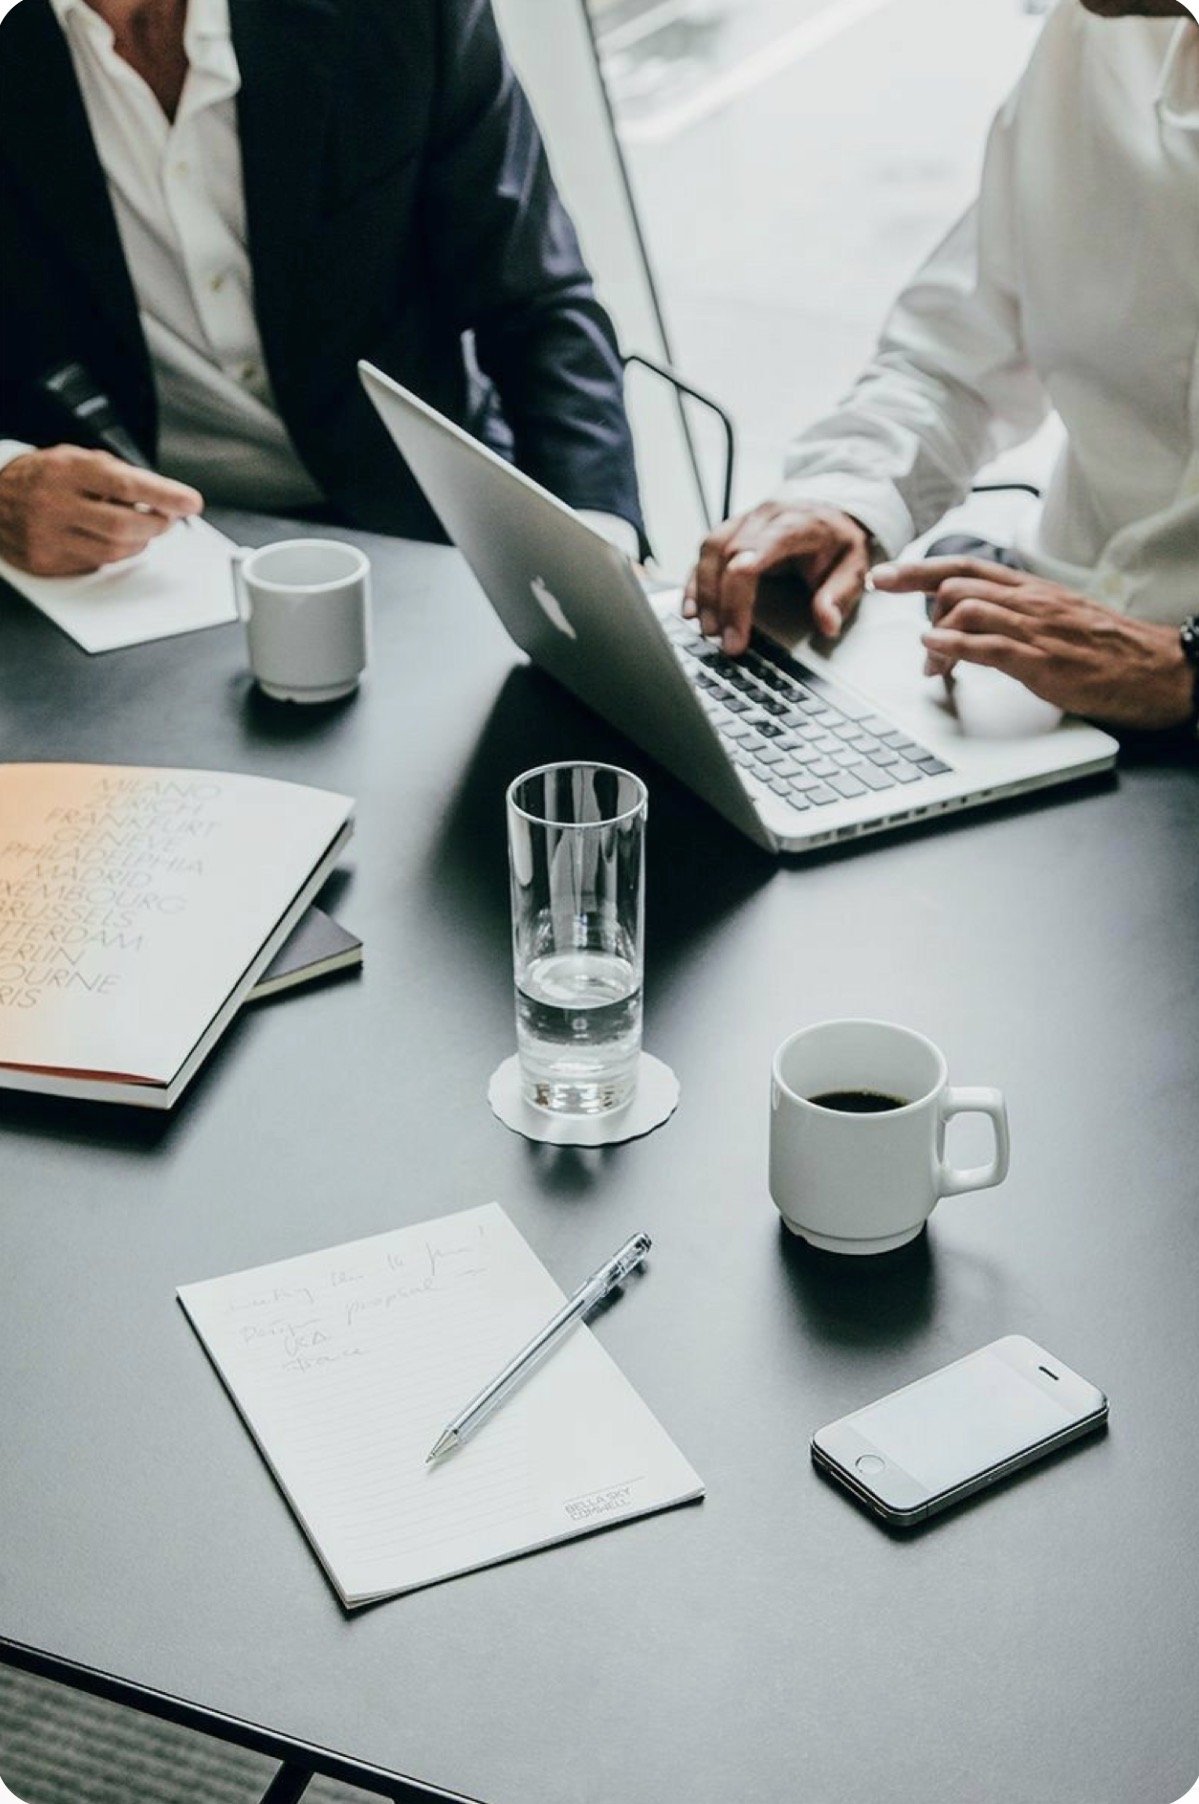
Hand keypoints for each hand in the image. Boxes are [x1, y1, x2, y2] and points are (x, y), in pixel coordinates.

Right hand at [0, 446, 202, 576]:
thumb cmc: (42, 477)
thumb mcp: (74, 459)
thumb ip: (116, 474)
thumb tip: (165, 497)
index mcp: (65, 470)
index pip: (125, 485)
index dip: (164, 495)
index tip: (191, 503)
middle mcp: (53, 503)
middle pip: (124, 525)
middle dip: (156, 525)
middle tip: (167, 519)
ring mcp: (47, 536)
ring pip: (114, 551)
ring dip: (140, 542)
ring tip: (140, 528)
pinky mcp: (46, 562)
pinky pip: (96, 565)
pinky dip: (114, 554)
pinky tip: (111, 540)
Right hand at [683, 502, 871, 655]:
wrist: (833, 510)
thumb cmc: (839, 542)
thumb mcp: (854, 568)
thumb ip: (839, 596)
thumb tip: (827, 624)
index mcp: (794, 524)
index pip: (752, 555)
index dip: (738, 598)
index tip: (736, 634)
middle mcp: (764, 516)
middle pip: (726, 555)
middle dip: (720, 603)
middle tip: (723, 642)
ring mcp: (745, 519)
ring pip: (709, 550)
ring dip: (702, 592)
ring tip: (706, 628)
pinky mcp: (733, 529)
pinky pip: (704, 551)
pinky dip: (694, 581)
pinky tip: (691, 609)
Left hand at [872, 554, 1193, 730]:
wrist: (1156, 668)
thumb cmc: (1108, 648)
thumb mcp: (1059, 620)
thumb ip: (1018, 617)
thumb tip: (976, 624)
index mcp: (1032, 590)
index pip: (966, 567)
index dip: (919, 570)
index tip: (885, 576)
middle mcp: (1029, 602)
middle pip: (955, 583)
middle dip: (916, 599)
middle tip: (901, 622)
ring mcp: (1035, 629)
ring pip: (966, 608)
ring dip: (935, 637)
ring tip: (931, 663)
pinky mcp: (1042, 661)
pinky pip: (988, 646)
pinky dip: (953, 647)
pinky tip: (936, 653)